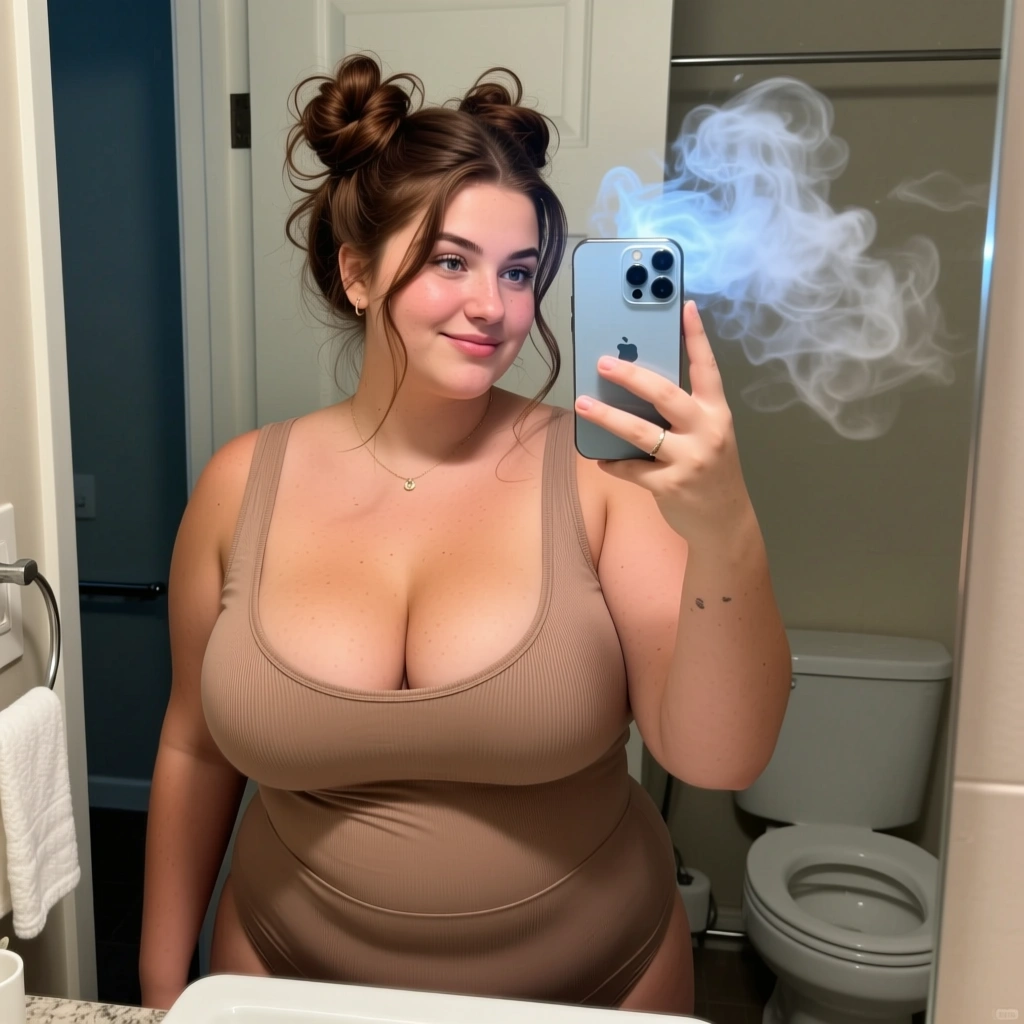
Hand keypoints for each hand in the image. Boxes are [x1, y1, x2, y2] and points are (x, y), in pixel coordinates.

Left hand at [574, 301, 753, 545]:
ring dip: (607, 416)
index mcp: (716, 412)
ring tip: (583, 404)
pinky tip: (600, 458)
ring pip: (640, 432)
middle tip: (602, 362)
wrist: (725, 522)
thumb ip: (683, 413)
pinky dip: (612, 463)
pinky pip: (631, 469)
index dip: (696, 335)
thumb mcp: (709, 435)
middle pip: (665, 394)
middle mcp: (707, 431)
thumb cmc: (711, 470)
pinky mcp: (670, 486)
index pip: (707, 367)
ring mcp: (689, 460)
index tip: (683, 305)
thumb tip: (638, 389)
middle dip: (631, 376)